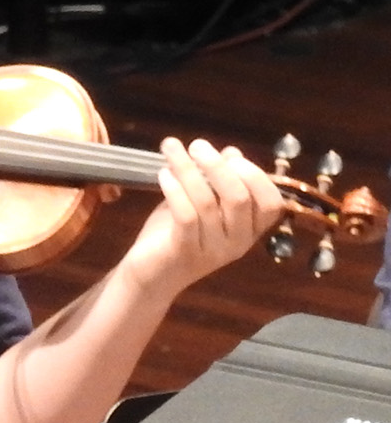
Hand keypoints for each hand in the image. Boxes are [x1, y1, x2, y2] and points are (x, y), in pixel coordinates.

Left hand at [120, 137, 284, 298]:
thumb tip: (231, 152)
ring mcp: (213, 250)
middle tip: (197, 145)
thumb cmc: (176, 236)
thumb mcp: (201, 205)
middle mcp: (237, 242)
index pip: (271, 203)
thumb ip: (217, 182)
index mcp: (250, 230)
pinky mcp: (185, 252)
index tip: (230, 155)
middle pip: (239, 197)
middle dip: (218, 166)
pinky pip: (186, 215)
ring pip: (208, 202)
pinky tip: (163, 174)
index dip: (256, 175)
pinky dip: (175, 190)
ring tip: (172, 149)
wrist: (150, 277)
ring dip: (188, 170)